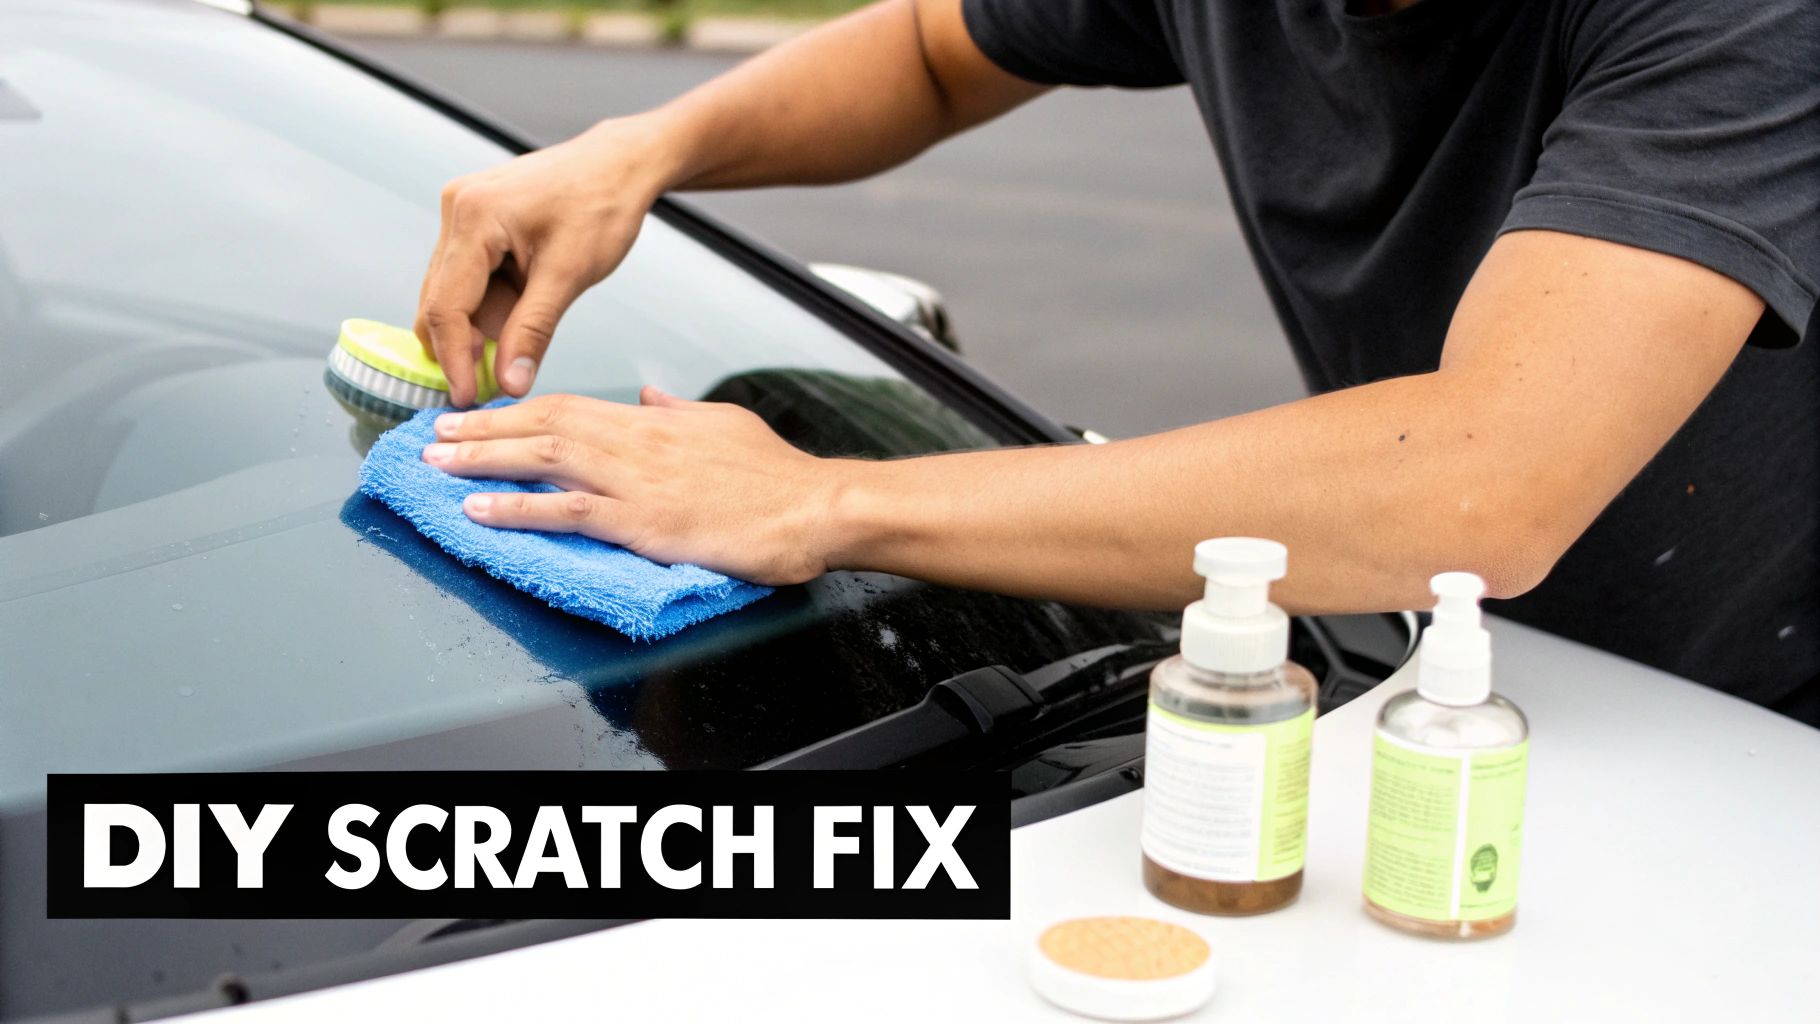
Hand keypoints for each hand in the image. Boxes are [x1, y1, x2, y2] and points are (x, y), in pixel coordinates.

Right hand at [414, 118, 676, 405]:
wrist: (619, 165)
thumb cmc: (602, 204)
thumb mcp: (570, 274)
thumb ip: (534, 330)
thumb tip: (509, 381)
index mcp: (474, 216)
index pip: (445, 306)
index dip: (454, 359)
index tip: (469, 397)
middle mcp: (456, 209)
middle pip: (438, 301)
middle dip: (461, 347)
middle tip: (489, 386)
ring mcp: (461, 212)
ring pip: (450, 292)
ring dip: (477, 327)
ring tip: (515, 349)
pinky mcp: (473, 219)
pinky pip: (466, 277)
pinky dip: (487, 306)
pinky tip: (516, 318)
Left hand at [420, 391, 845, 585]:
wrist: (813, 507)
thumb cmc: (777, 475)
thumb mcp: (724, 423)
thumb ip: (679, 410)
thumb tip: (650, 395)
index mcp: (653, 421)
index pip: (570, 405)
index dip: (516, 409)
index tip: (478, 415)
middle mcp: (637, 443)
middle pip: (544, 425)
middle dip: (483, 430)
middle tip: (433, 435)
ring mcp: (638, 482)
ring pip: (545, 459)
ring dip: (483, 462)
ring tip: (437, 466)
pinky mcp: (646, 522)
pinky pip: (569, 511)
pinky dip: (519, 508)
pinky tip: (480, 511)